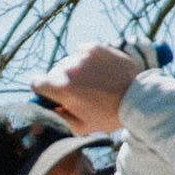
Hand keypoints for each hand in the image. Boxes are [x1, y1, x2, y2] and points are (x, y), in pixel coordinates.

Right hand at [30, 38, 156, 137]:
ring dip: (74, 70)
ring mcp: (82, 56)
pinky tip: (98, 70)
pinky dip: (86, 60)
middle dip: (62, 82)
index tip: (52, 94)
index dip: (43, 90)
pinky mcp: (95, 47)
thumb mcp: (81, 126)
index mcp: (62, 88)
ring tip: (92, 81)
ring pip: (68, 62)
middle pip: (54, 72)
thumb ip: (59, 118)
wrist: (138, 98)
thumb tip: (47, 109)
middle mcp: (68, 69)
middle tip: (79, 91)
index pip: (36, 82)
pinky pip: (81, 52)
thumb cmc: (109, 116)